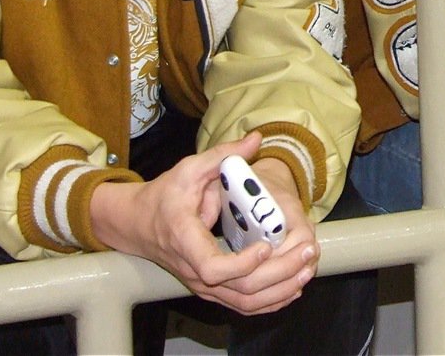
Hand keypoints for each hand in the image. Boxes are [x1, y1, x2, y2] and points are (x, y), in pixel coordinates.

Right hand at [90, 132, 319, 314]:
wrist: (137, 224)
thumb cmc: (165, 196)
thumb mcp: (189, 169)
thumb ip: (223, 155)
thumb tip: (256, 139)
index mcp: (186, 241)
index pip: (213, 268)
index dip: (242, 264)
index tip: (265, 246)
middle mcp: (194, 270)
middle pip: (240, 290)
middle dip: (279, 274)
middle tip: (307, 253)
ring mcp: (203, 285)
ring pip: (245, 303)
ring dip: (281, 290)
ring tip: (307, 269)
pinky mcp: (212, 289)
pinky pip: (243, 305)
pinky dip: (271, 300)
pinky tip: (294, 286)